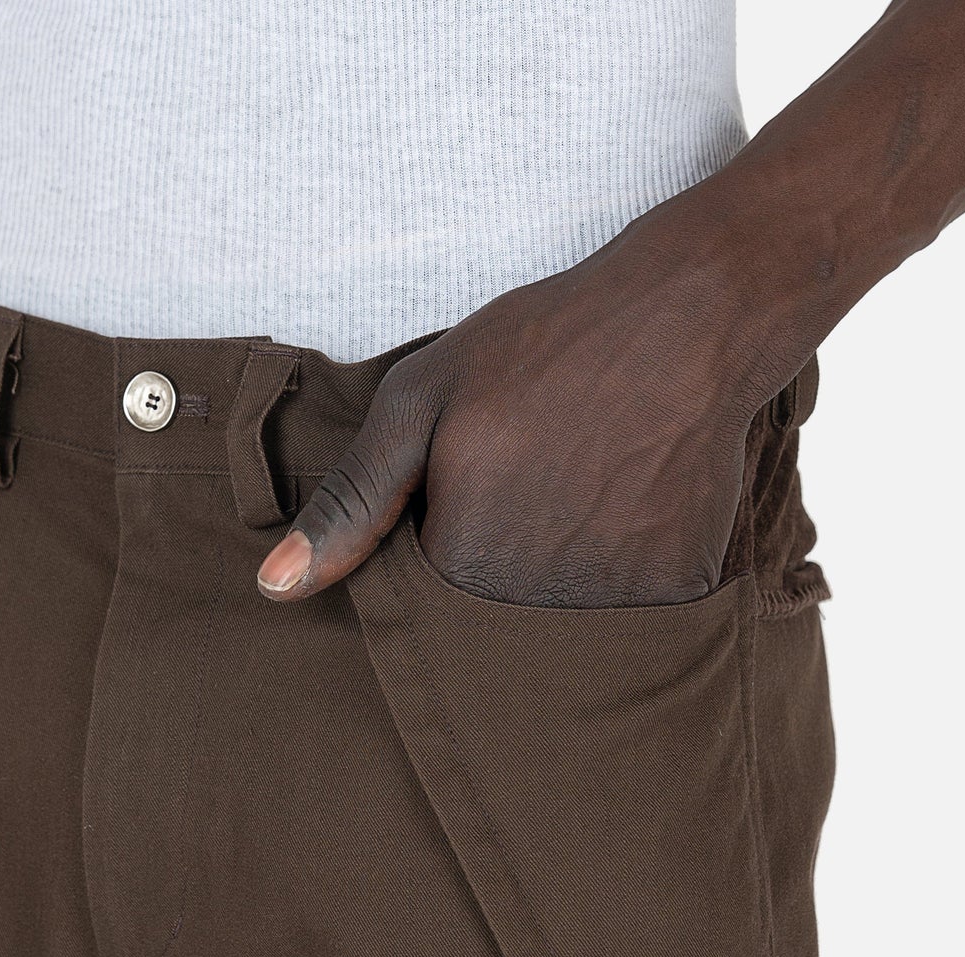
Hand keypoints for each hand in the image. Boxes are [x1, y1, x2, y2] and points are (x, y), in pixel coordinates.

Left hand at [257, 203, 788, 608]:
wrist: (690, 316)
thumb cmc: (540, 349)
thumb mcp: (419, 403)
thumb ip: (349, 504)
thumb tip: (275, 589)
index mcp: (460, 566)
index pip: (420, 615)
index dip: (431, 560)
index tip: (462, 500)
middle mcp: (534, 604)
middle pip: (489, 632)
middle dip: (493, 580)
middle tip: (531, 488)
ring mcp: (612, 604)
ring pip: (557, 628)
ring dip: (556, 582)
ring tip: (578, 492)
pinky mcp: (677, 595)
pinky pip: (629, 616)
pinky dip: (620, 575)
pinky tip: (626, 505)